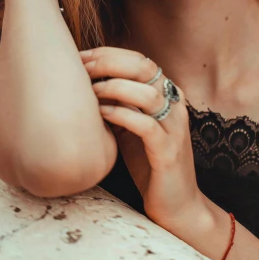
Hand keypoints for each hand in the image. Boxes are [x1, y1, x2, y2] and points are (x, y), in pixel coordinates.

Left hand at [79, 45, 206, 228]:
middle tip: (82, 70)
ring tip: (90, 92)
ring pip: (147, 93)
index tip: (81, 57)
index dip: (110, 54)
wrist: (177, 205)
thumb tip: (85, 80)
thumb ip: (119, 103)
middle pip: (145, 68)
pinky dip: (121, 115)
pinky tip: (102, 114)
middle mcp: (175, 106)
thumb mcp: (132, 126)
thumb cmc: (149, 163)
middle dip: (109, 64)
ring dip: (114, 87)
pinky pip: (146, 126)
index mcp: (168, 95)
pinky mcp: (168, 152)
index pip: (140, 60)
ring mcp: (174, 128)